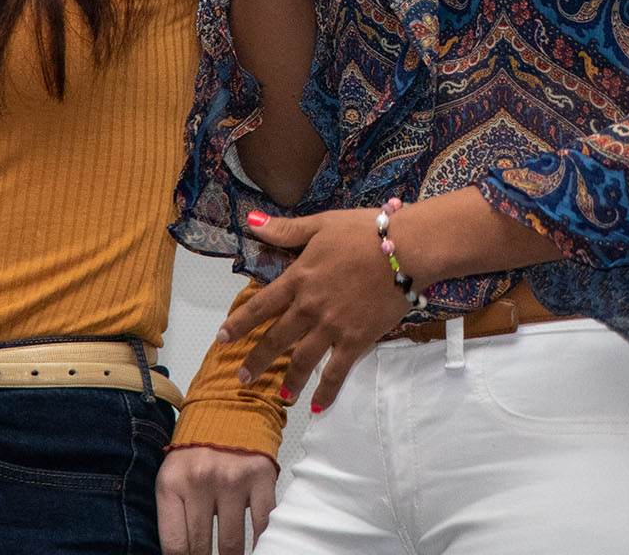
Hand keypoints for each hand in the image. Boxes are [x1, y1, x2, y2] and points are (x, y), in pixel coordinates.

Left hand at [156, 445, 277, 554]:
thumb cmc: (199, 448)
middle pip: (201, 548)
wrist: (230, 407)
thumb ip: (174, 513)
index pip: (174, 546)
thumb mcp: (173, 476)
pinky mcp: (260, 477)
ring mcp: (233, 479)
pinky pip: (261, 524)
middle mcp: (201, 481)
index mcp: (172, 484)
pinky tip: (255, 548)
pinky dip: (259, 542)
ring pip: (231, 543)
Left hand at [221, 209, 412, 413]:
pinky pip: (337, 372)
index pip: (260, 306)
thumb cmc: (365, 231)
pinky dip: (326, 391)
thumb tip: (251, 223)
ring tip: (280, 396)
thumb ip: (286, 230)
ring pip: (302, 361)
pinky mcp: (356, 340)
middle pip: (276, 339)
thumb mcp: (321, 224)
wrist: (406, 248)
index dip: (239, 324)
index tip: (222, 339)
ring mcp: (332, 327)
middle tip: (242, 378)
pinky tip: (318, 407)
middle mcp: (309, 307)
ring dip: (288, 380)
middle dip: (256, 361)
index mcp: (298, 278)